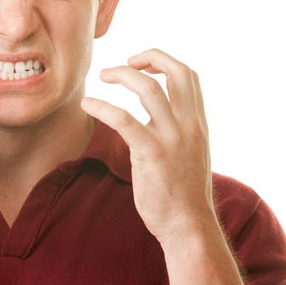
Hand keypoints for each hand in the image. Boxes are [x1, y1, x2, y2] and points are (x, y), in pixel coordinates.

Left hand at [81, 48, 214, 243]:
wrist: (189, 226)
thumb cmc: (184, 192)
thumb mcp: (190, 152)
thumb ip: (177, 129)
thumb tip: (153, 114)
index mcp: (198, 123)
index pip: (189, 76)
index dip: (165, 62)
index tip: (144, 65)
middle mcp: (189, 126)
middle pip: (176, 73)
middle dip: (149, 57)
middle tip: (124, 62)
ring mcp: (172, 139)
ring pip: (148, 89)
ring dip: (122, 75)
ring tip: (101, 76)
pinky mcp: (151, 154)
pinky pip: (123, 119)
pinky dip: (102, 107)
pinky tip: (87, 104)